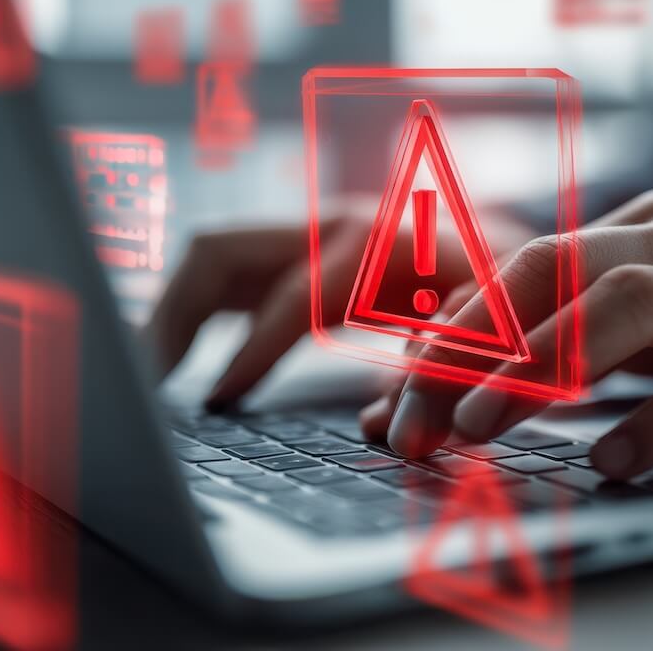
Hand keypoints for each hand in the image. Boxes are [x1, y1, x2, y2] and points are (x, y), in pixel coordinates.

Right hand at [144, 197, 533, 408]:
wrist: (505, 238)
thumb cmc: (500, 286)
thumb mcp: (490, 324)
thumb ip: (439, 370)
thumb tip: (380, 427)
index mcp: (379, 240)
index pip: (295, 294)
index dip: (253, 351)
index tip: (216, 402)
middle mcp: (331, 225)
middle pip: (221, 249)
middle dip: (176, 314)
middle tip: (149, 385)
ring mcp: (306, 232)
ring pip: (210, 256)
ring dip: (171, 313)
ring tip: (147, 379)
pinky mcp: (294, 251)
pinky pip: (226, 275)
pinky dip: (194, 315)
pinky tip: (177, 364)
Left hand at [362, 189, 652, 479]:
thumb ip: (589, 336)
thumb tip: (472, 389)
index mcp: (650, 227)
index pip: (527, 265)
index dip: (453, 329)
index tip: (394, 397)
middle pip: (558, 273)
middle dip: (472, 345)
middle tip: (410, 418)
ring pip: (633, 303)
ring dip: (545, 361)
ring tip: (479, 426)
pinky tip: (614, 459)